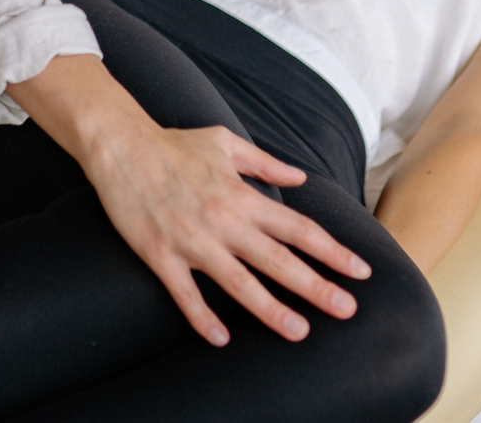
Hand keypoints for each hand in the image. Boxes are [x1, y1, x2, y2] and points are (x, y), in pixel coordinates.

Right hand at [9, 55, 369, 344]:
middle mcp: (224, 220)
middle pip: (279, 260)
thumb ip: (266, 163)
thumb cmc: (173, 143)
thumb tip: (300, 178)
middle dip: (317, 286)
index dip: (332, 251)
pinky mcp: (161, 254)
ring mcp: (192, 240)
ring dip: (271, 309)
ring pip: (239, 282)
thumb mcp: (226, 144)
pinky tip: (220, 338)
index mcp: (242, 196)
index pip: (298, 228)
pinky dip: (202, 317)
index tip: (360, 271)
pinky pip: (185, 293)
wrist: (120, 145)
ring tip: (299, 331)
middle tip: (347, 309)